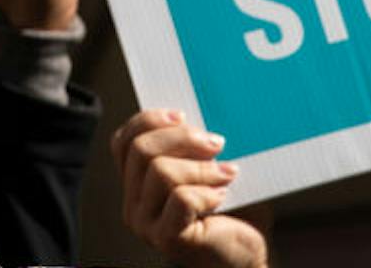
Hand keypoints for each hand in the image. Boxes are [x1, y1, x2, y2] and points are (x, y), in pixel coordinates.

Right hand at [112, 110, 268, 266]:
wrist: (248, 256)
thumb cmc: (232, 211)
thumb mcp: (204, 168)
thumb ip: (189, 147)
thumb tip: (193, 116)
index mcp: (135, 185)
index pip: (123, 142)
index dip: (149, 121)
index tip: (183, 116)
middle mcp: (132, 206)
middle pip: (141, 150)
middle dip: (182, 138)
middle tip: (217, 143)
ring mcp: (146, 225)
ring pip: (160, 172)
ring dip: (202, 168)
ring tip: (227, 174)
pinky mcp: (166, 239)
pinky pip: (181, 198)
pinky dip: (207, 192)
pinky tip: (223, 197)